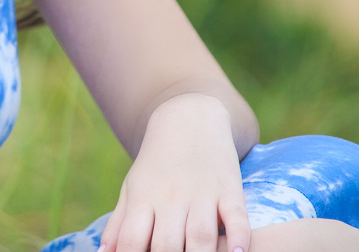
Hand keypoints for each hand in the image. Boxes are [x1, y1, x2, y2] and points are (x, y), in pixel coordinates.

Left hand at [98, 93, 250, 251]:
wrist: (189, 119)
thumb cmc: (156, 164)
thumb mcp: (132, 188)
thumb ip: (119, 223)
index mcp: (143, 199)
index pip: (132, 240)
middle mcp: (171, 198)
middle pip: (167, 244)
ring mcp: (202, 193)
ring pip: (201, 235)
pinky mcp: (230, 188)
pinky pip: (237, 217)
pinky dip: (239, 237)